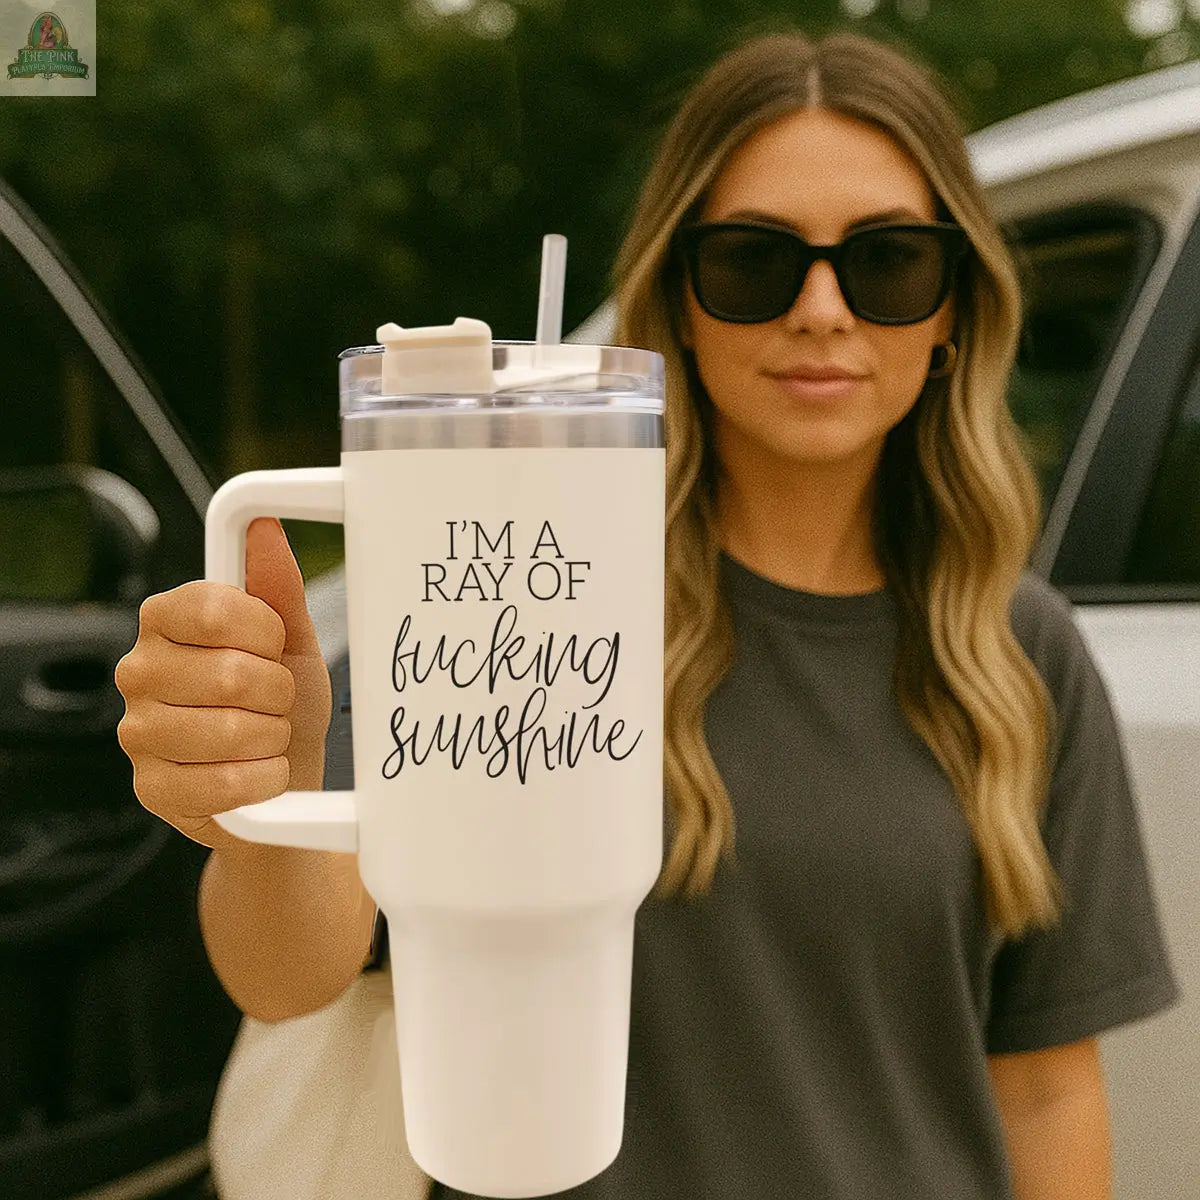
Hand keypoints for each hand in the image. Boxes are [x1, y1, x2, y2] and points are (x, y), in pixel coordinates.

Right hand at [115, 518, 332, 852]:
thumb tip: (265, 530)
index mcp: (164, 621)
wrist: (286, 783)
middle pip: (229, 674)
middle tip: (277, 703)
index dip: (264, 633)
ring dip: (273, 738)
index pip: (213, 608)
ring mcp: (137, 733)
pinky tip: (260, 773)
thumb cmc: (281, 707)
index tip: (273, 648)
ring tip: (267, 737)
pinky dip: (264, 779)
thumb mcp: (289, 641)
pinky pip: (226, 781)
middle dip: (277, 693)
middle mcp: (138, 671)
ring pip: (231, 730)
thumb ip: (277, 587)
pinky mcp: (151, 789)